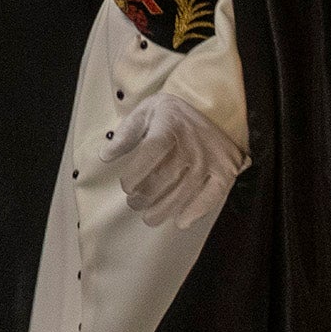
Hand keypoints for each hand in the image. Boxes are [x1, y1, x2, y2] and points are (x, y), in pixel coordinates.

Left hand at [100, 93, 244, 231]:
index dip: (136, 172)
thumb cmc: (172, 114)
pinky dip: (196, 211)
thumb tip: (105, 156)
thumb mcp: (146, 112)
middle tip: (135, 204)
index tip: (126, 186)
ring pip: (184, 190)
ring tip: (149, 217)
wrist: (215, 110)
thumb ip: (125, 134)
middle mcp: (192, 143)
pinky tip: (181, 221)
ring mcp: (210, 159)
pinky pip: (211, 196)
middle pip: (165, 176)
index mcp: (170, 124)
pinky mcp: (225, 171)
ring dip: (164, 209)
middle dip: (145, 196)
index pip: (152, 151)